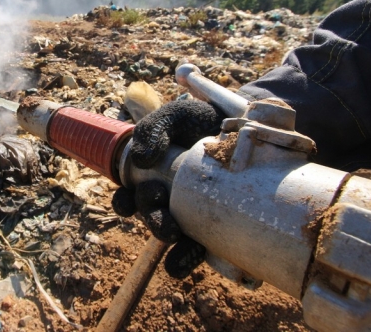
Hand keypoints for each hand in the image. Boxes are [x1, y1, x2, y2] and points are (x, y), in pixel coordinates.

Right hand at [112, 99, 223, 276]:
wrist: (245, 123)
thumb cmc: (201, 120)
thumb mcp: (176, 115)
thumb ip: (154, 128)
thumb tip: (141, 159)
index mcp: (148, 178)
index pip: (127, 199)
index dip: (125, 204)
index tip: (145, 193)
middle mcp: (165, 198)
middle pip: (149, 218)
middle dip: (154, 221)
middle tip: (167, 219)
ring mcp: (189, 212)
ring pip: (169, 235)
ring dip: (169, 239)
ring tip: (178, 238)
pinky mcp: (212, 225)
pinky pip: (196, 247)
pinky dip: (191, 255)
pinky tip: (198, 253)